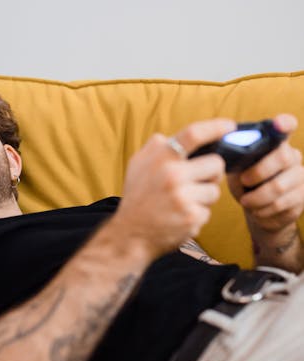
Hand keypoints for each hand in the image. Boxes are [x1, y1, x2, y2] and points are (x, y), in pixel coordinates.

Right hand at [116, 118, 235, 258]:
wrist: (130, 234)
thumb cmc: (137, 197)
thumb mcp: (137, 164)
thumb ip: (156, 147)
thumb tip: (175, 136)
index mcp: (160, 157)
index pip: (194, 134)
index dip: (215, 127)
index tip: (230, 126)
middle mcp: (173, 174)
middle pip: (216, 164)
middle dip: (212, 173)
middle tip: (199, 180)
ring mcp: (183, 197)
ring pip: (215, 191)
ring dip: (204, 197)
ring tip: (183, 202)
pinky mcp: (192, 218)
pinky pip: (208, 211)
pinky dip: (197, 215)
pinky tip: (180, 217)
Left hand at [227, 114, 303, 271]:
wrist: (257, 210)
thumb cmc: (244, 184)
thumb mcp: (237, 170)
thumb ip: (236, 160)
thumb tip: (225, 155)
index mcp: (274, 143)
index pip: (286, 126)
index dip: (284, 124)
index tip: (279, 123)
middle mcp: (292, 156)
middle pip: (282, 157)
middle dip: (258, 172)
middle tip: (244, 181)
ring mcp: (300, 176)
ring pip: (279, 187)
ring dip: (257, 198)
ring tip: (246, 201)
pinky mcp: (302, 197)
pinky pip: (282, 205)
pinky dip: (264, 210)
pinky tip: (257, 210)